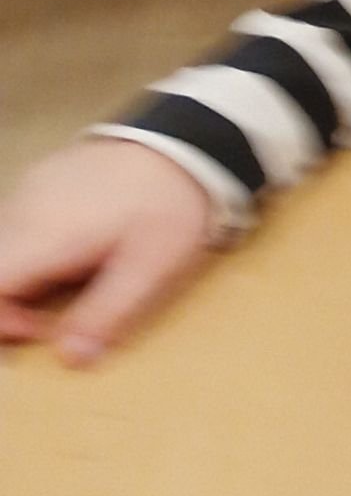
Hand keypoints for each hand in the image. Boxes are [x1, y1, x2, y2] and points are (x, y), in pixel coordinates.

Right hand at [0, 141, 220, 365]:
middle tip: (56, 315)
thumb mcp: (149, 267)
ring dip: (24, 274)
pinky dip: (32, 246)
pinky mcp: (43, 177)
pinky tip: (77, 247)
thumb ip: (106, 313)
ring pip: (3, 245)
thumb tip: (71, 358)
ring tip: (75, 279)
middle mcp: (24, 209)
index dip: (2, 319)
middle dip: (12, 300)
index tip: (42, 330)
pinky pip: (19, 221)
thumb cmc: (170, 204)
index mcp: (44, 236)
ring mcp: (30, 188)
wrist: (188, 137)